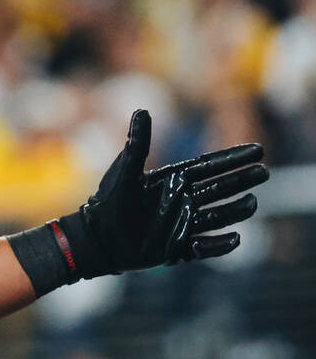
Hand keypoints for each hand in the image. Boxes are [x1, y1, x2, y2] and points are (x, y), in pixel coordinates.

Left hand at [59, 110, 268, 277]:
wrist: (94, 240)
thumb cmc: (107, 203)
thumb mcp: (124, 173)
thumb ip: (137, 145)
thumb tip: (142, 110)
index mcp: (171, 180)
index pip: (208, 166)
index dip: (232, 158)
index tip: (257, 150)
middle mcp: (181, 200)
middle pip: (218, 189)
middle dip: (240, 181)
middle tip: (263, 174)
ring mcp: (181, 224)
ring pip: (216, 216)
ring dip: (234, 210)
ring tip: (252, 203)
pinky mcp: (177, 248)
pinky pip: (204, 247)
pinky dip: (219, 245)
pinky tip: (235, 239)